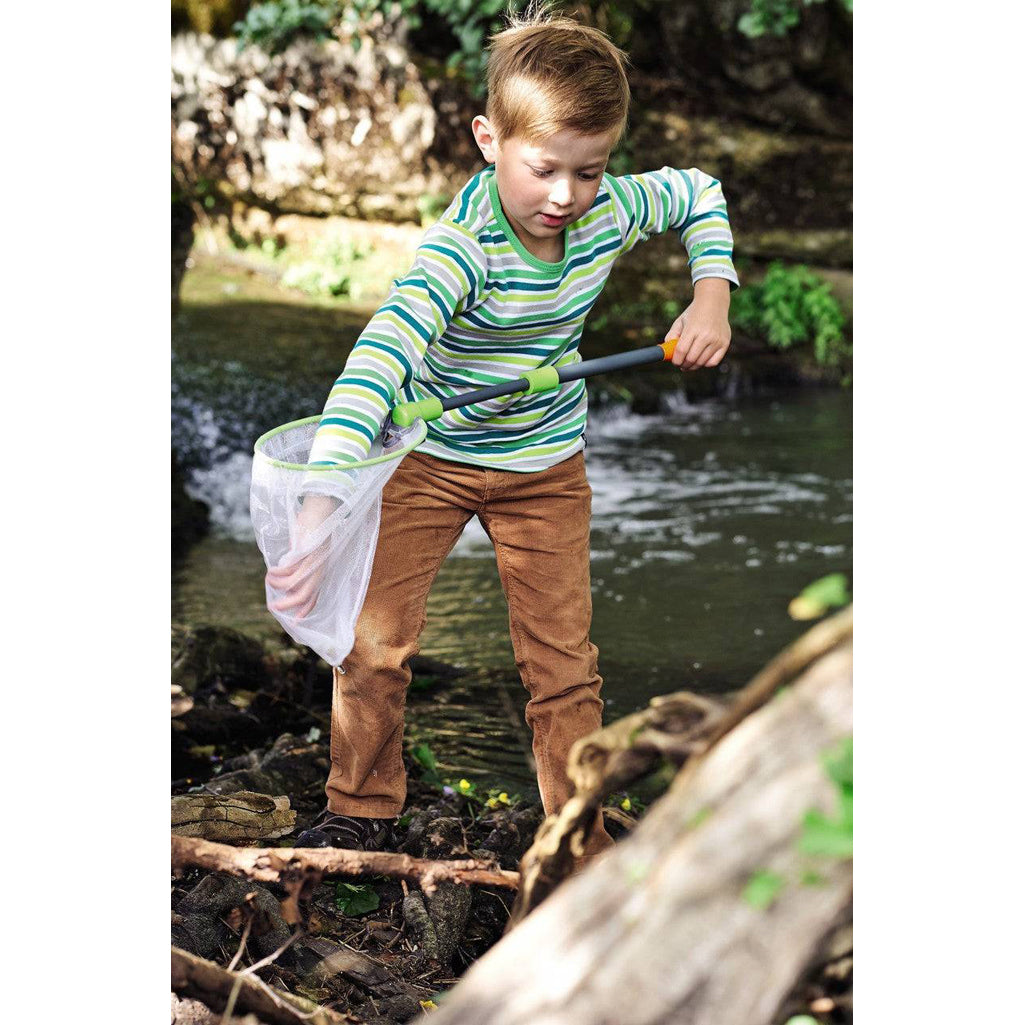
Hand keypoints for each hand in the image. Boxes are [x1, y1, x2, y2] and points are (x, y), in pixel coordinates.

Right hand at [265, 493, 337, 619]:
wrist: (321, 510)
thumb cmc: (313, 528)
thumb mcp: (308, 549)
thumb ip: (300, 564)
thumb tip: (288, 576)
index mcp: (321, 570)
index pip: (315, 596)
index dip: (305, 610)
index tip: (295, 622)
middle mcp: (320, 569)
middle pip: (304, 595)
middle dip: (287, 604)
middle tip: (273, 606)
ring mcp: (314, 562)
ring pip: (294, 584)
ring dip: (278, 585)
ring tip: (269, 579)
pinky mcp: (307, 553)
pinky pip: (289, 570)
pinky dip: (277, 572)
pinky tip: (272, 569)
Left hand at [665, 278, 731, 370]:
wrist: (714, 302)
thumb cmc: (694, 314)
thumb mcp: (680, 321)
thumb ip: (671, 336)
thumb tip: (667, 354)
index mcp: (692, 329)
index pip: (681, 351)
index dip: (676, 360)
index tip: (675, 362)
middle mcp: (706, 335)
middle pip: (691, 359)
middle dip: (683, 365)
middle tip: (681, 365)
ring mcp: (717, 340)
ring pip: (701, 363)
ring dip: (693, 366)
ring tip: (689, 363)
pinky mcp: (725, 343)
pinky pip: (713, 362)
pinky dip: (705, 364)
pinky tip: (701, 360)